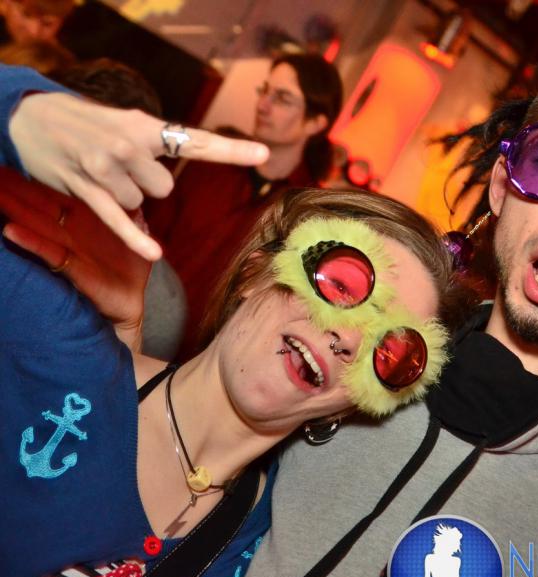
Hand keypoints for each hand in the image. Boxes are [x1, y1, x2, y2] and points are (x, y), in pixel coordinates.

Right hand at [1, 177, 149, 349]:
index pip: (60, 189)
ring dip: (13, 209)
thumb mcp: (134, 227)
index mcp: (86, 215)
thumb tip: (135, 177)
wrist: (133, 299)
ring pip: (35, 223)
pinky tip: (10, 230)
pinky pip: (47, 251)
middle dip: (17, 186)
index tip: (27, 148)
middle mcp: (70, 228)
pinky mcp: (69, 267)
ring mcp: (67, 246)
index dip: (44, 172)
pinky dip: (29, 241)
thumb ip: (130, 205)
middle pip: (39, 203)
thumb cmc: (130, 263)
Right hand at [8, 92, 268, 260]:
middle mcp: (129, 144)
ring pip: (139, 203)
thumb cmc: (84, 122)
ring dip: (124, 197)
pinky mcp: (88, 190)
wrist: (28, 116)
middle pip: (164, 189)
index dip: (232, 149)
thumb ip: (153, 146)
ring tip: (97, 173)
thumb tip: (169, 180)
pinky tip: (153, 252)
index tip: (263, 153)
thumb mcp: (123, 120)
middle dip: (147, 186)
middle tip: (120, 169)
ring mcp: (107, 168)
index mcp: (145, 125)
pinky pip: (119, 220)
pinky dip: (135, 238)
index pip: (196, 141)